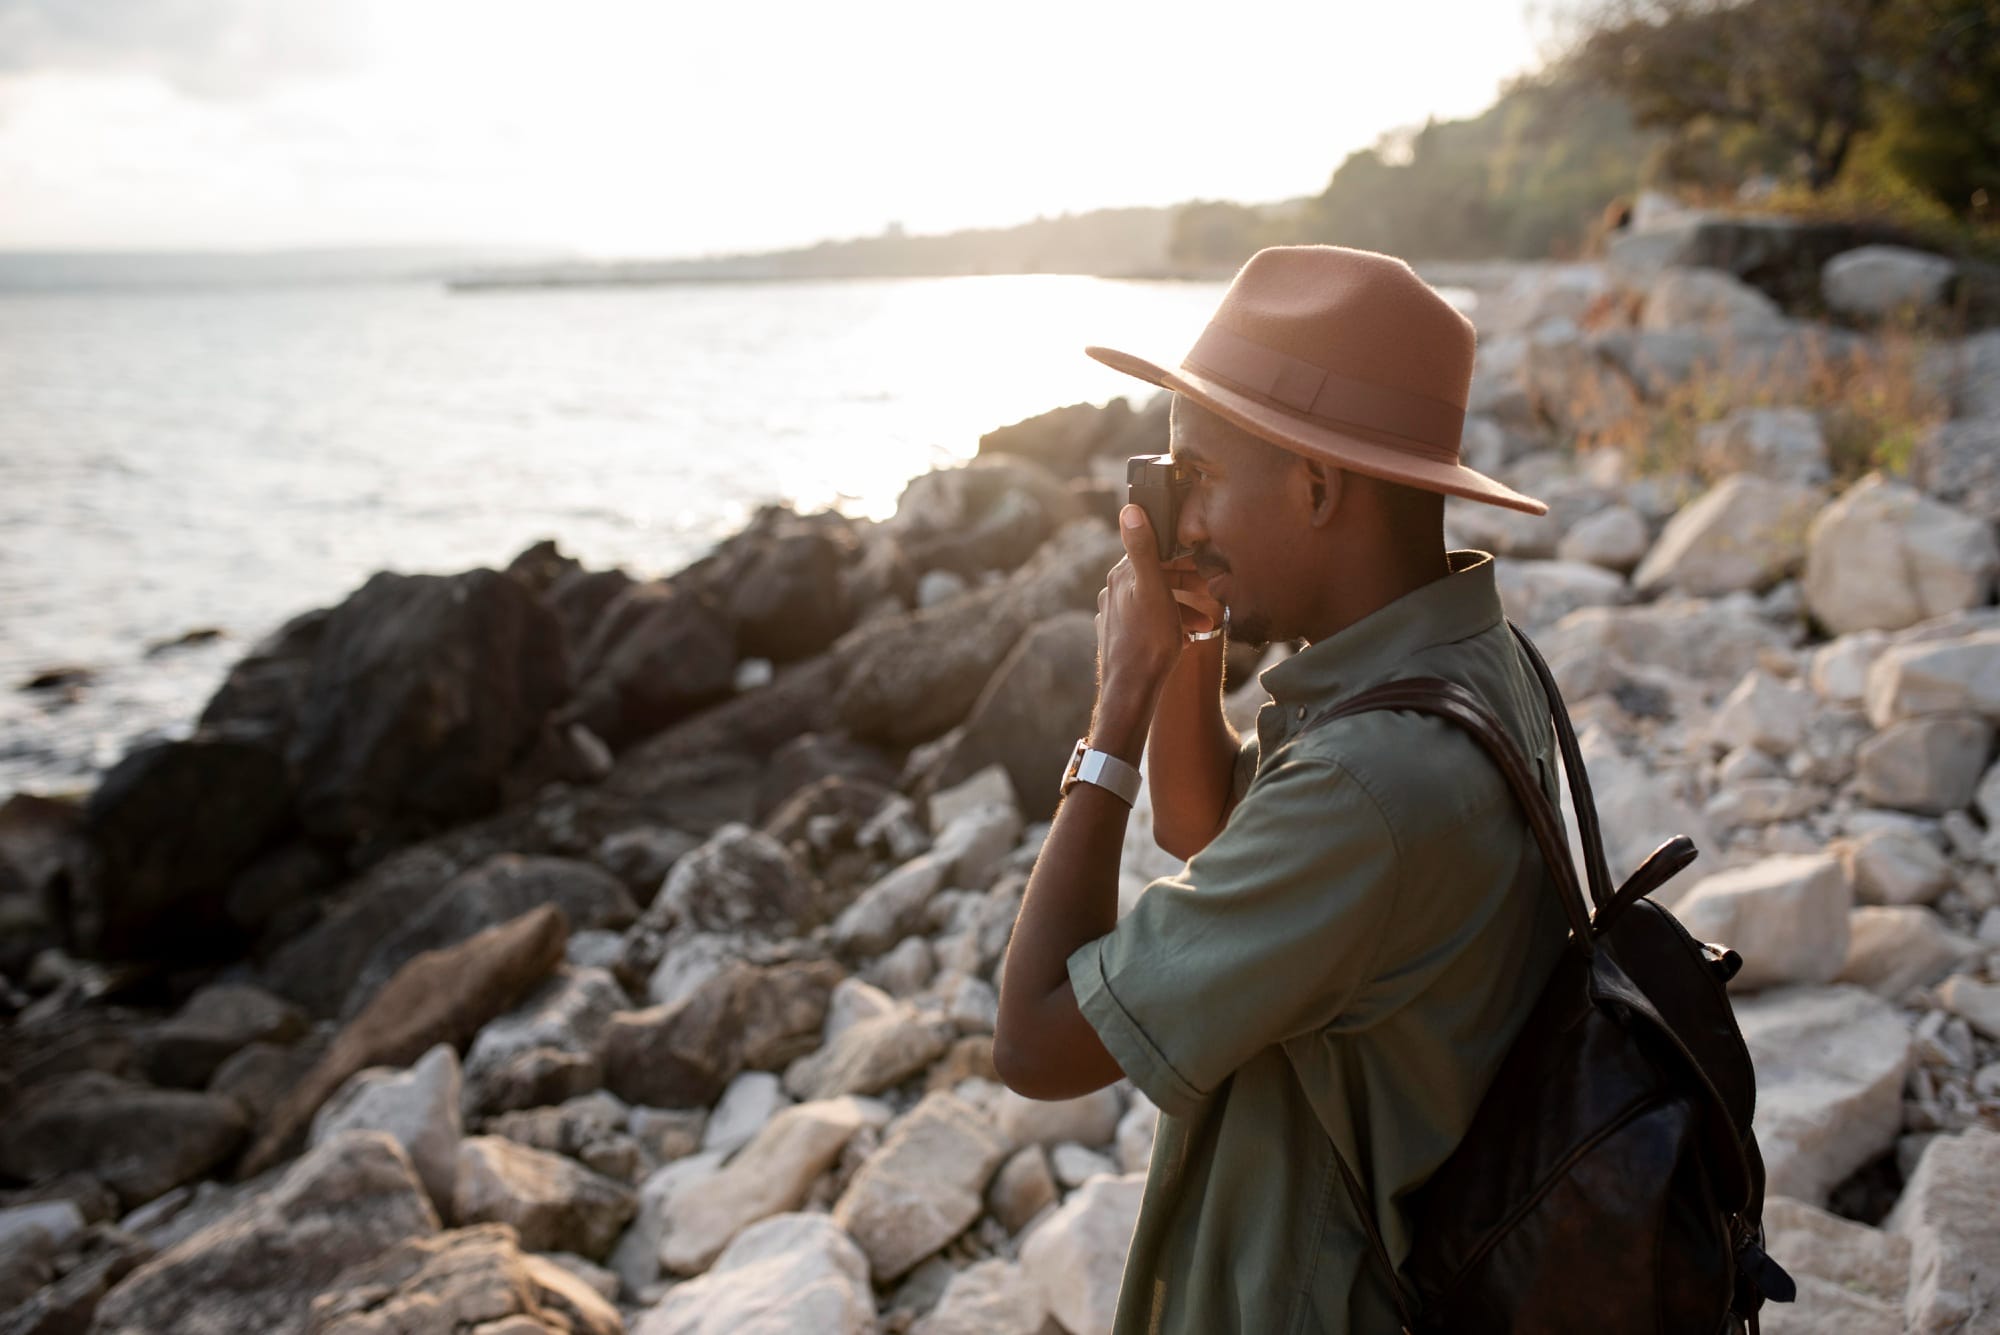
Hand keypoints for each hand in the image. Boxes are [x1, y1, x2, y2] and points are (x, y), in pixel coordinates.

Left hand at [1094, 507, 1210, 725]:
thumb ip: (1143, 549)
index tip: (1203, 564)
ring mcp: (1115, 616)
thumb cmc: (1148, 642)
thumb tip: (1130, 509)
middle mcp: (1113, 593)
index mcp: (1121, 577)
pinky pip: (1150, 622)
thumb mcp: (1154, 590)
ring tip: (1205, 623)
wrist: (1132, 691)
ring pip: (1156, 602)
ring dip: (1182, 608)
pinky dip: (1171, 624)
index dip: (1181, 556)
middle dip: (1186, 584)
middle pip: (1156, 577)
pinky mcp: (1120, 637)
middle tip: (1211, 594)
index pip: (1153, 552)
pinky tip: (1186, 637)